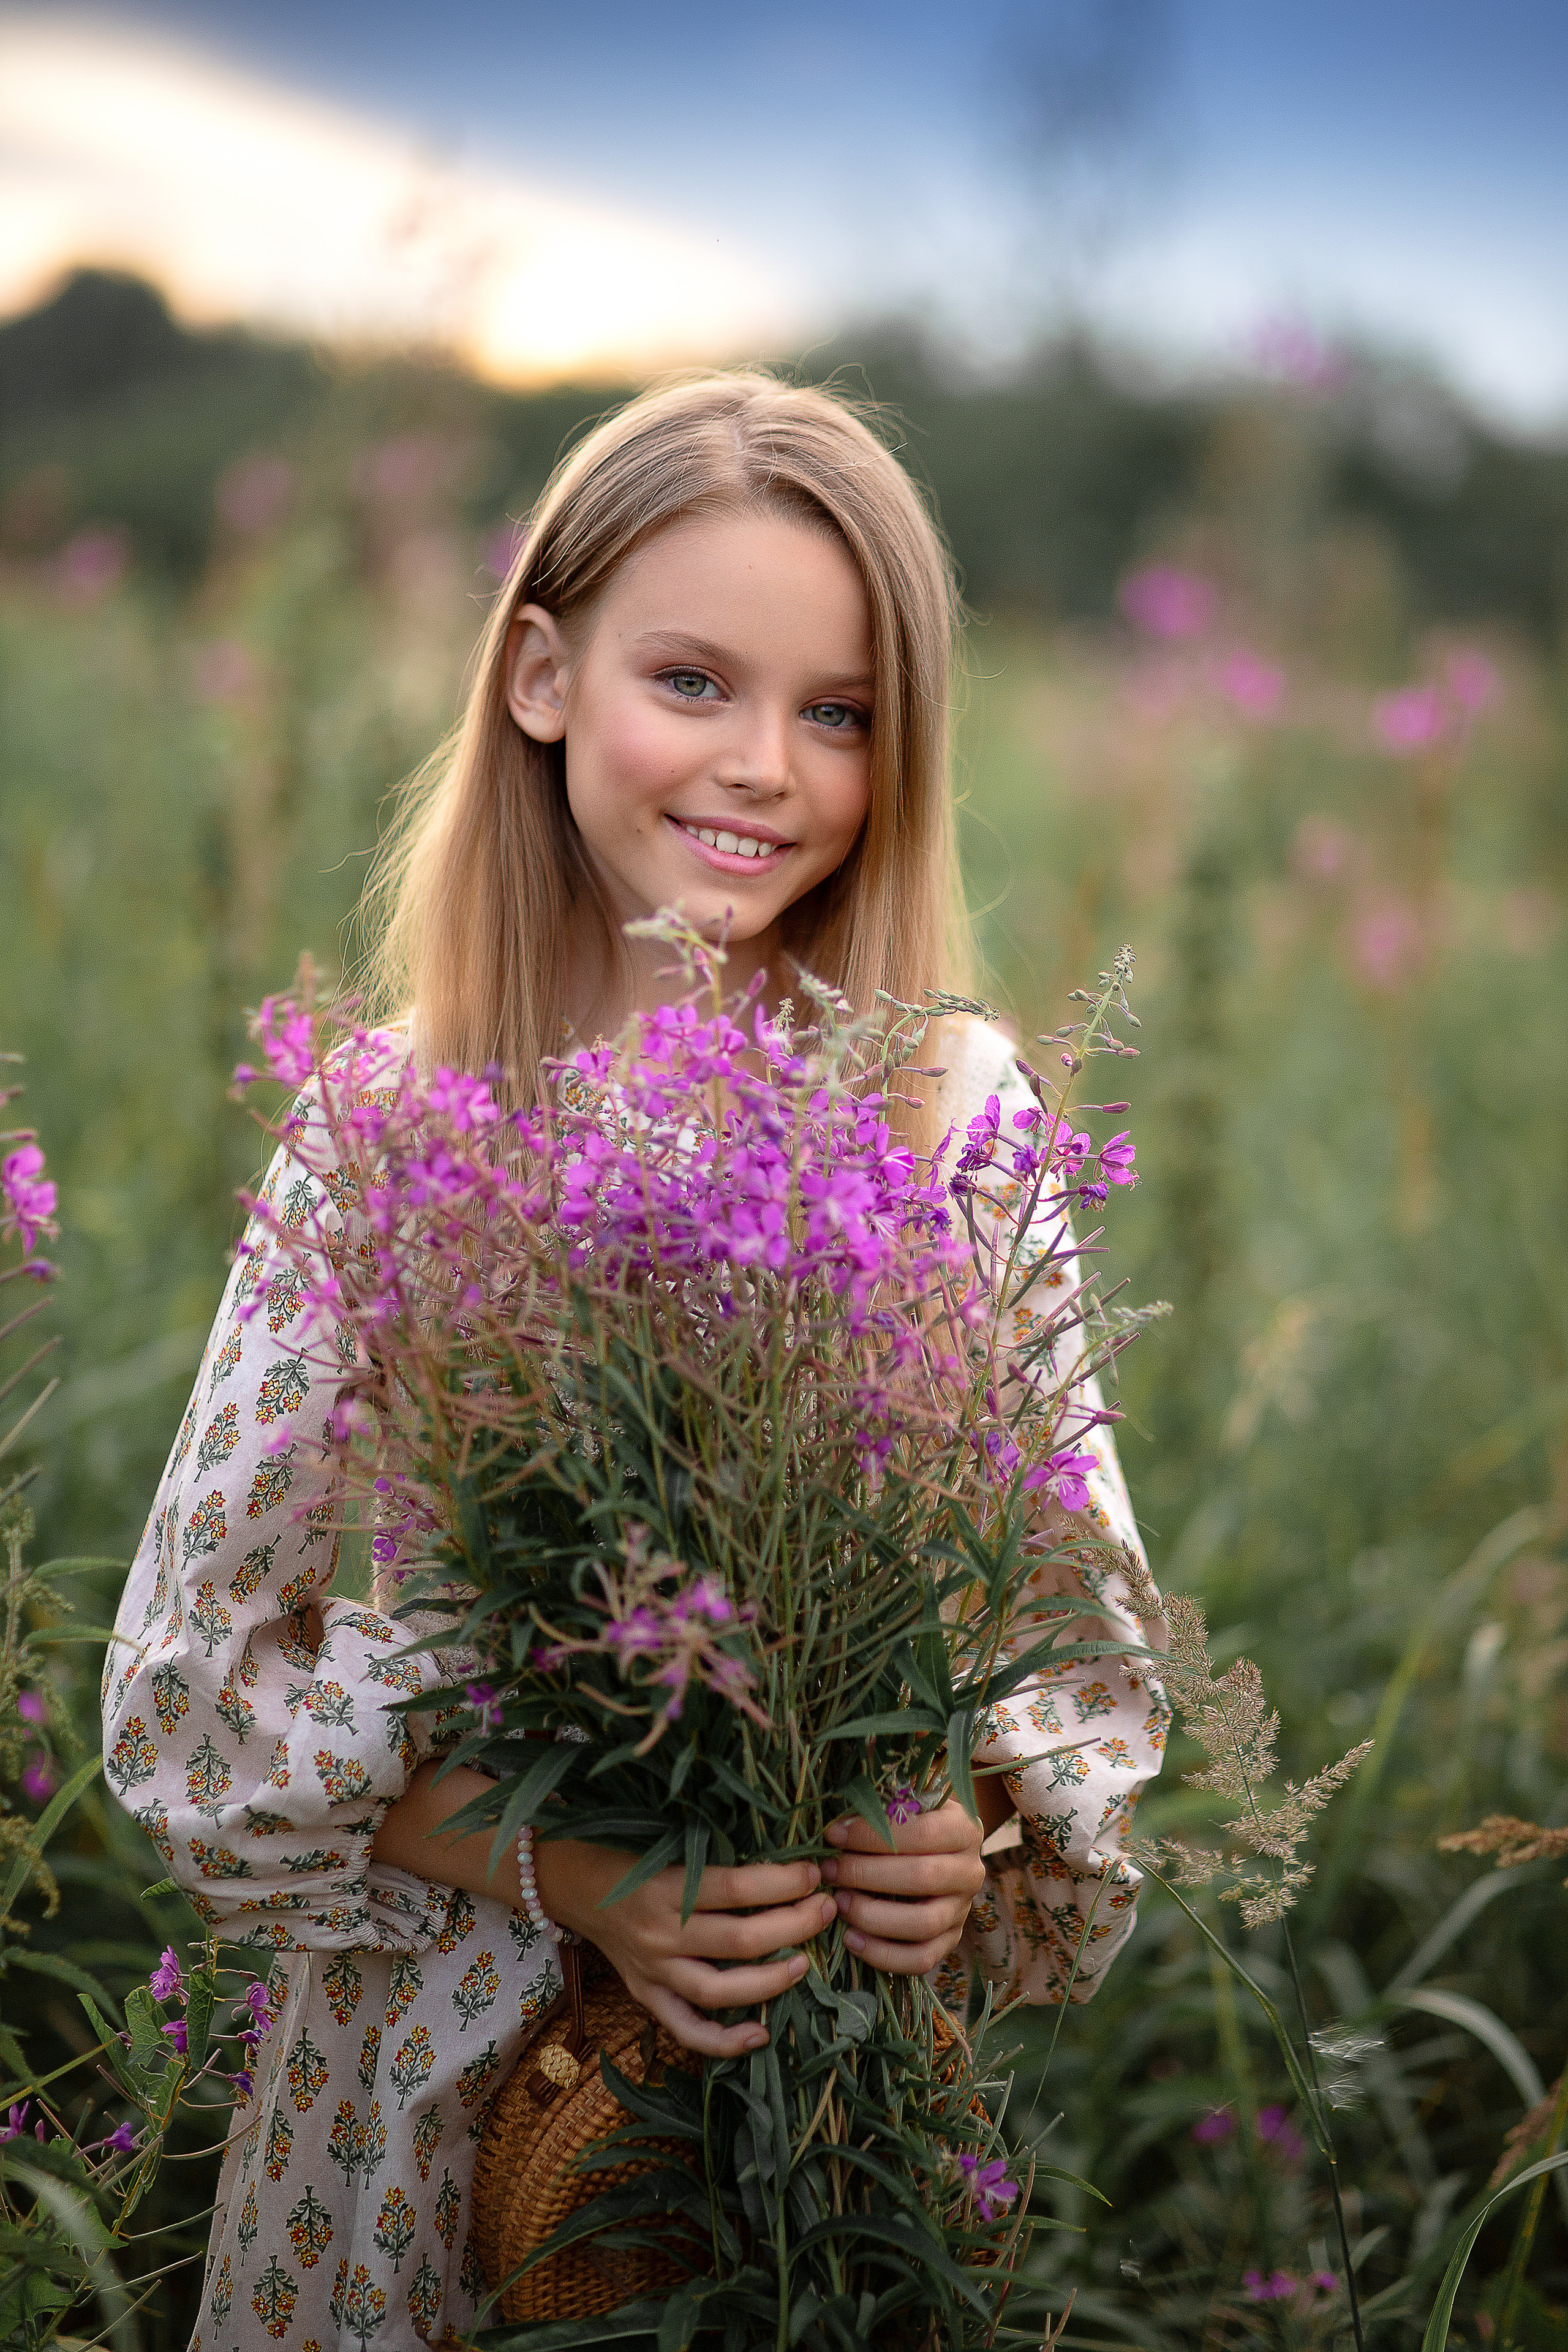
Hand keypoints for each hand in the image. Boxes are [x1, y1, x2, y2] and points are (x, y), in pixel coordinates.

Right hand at [535, 1841, 837, 2058]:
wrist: (570, 1881)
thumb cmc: (628, 1851)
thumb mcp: (666, 1840)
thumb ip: (713, 1854)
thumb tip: (783, 1856)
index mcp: (666, 1886)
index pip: (738, 1889)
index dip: (784, 1883)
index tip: (815, 1874)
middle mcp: (659, 1933)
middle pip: (739, 1940)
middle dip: (793, 1925)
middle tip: (826, 1909)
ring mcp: (652, 1970)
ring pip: (719, 1990)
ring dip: (770, 1981)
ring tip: (806, 1964)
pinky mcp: (644, 1994)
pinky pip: (686, 2029)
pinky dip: (723, 2041)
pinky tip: (760, 2035)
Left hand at [818, 1798, 985, 1974]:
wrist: (939, 1850)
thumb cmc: (911, 1821)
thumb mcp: (906, 1801)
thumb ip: (883, 1801)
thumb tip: (840, 1816)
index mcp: (964, 1829)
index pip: (921, 1833)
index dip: (873, 1834)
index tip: (833, 1834)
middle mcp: (970, 1871)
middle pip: (921, 1878)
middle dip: (866, 1874)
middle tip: (830, 1870)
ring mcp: (962, 1910)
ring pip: (923, 1923)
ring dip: (873, 1916)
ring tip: (838, 1903)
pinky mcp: (950, 1941)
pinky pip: (921, 1959)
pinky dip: (883, 1954)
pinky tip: (851, 1939)